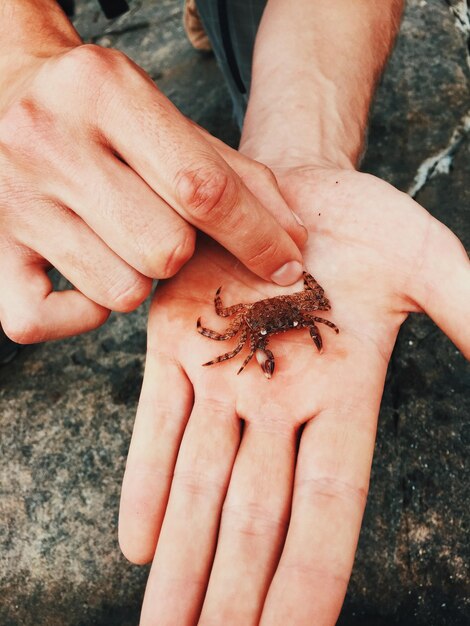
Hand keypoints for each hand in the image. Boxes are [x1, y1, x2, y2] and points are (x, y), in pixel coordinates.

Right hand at [0, 1, 304, 342]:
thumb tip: (292, 242)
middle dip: (186, 253)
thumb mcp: (169, 120)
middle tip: (168, 227)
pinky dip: (81, 315)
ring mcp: (12, 199)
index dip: (258, 237)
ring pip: (120, 289)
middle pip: (164, 250)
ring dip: (141, 277)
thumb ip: (235, 177)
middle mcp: (49, 141)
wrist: (7, 91)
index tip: (287, 265)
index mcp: (104, 92)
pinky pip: (37, 320)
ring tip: (124, 240)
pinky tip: (93, 279)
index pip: (203, 189)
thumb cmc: (103, 113)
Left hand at [119, 166, 468, 624]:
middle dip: (231, 592)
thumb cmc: (361, 221)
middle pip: (253, 516)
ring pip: (199, 482)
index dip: (310, 579)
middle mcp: (278, 401)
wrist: (290, 184)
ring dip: (182, 557)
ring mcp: (222, 374)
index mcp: (341, 394)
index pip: (327, 508)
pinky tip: (139, 542)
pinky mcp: (174, 343)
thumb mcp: (424, 259)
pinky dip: (147, 479)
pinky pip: (158, 423)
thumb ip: (467, 310)